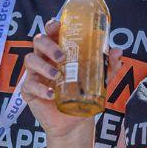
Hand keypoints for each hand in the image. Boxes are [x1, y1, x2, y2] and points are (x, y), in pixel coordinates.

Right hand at [22, 19, 122, 138]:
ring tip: (57, 76)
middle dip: (49, 45)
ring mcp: (35, 73)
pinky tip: (51, 95)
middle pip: (38, 41)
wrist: (75, 122)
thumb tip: (117, 52)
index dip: (52, 25)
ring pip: (31, 59)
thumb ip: (108, 65)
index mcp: (58, 50)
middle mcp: (44, 58)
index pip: (50, 31)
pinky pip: (29, 84)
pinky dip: (41, 89)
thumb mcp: (99, 79)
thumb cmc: (83, 94)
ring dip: (44, 66)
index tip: (58, 26)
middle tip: (62, 57)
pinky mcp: (29, 90)